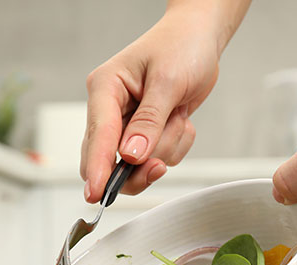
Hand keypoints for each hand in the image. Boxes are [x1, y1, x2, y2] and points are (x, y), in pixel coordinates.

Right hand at [81, 4, 233, 201]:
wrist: (200, 39)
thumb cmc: (181, 46)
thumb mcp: (168, 81)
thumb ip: (149, 122)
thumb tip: (131, 156)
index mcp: (105, 88)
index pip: (97, 136)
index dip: (97, 168)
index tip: (96, 194)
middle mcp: (109, 109)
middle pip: (107, 161)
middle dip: (138, 166)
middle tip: (159, 165)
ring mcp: (125, 124)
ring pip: (136, 165)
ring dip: (164, 149)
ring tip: (177, 117)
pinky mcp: (143, 134)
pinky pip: (156, 159)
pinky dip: (174, 146)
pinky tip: (179, 120)